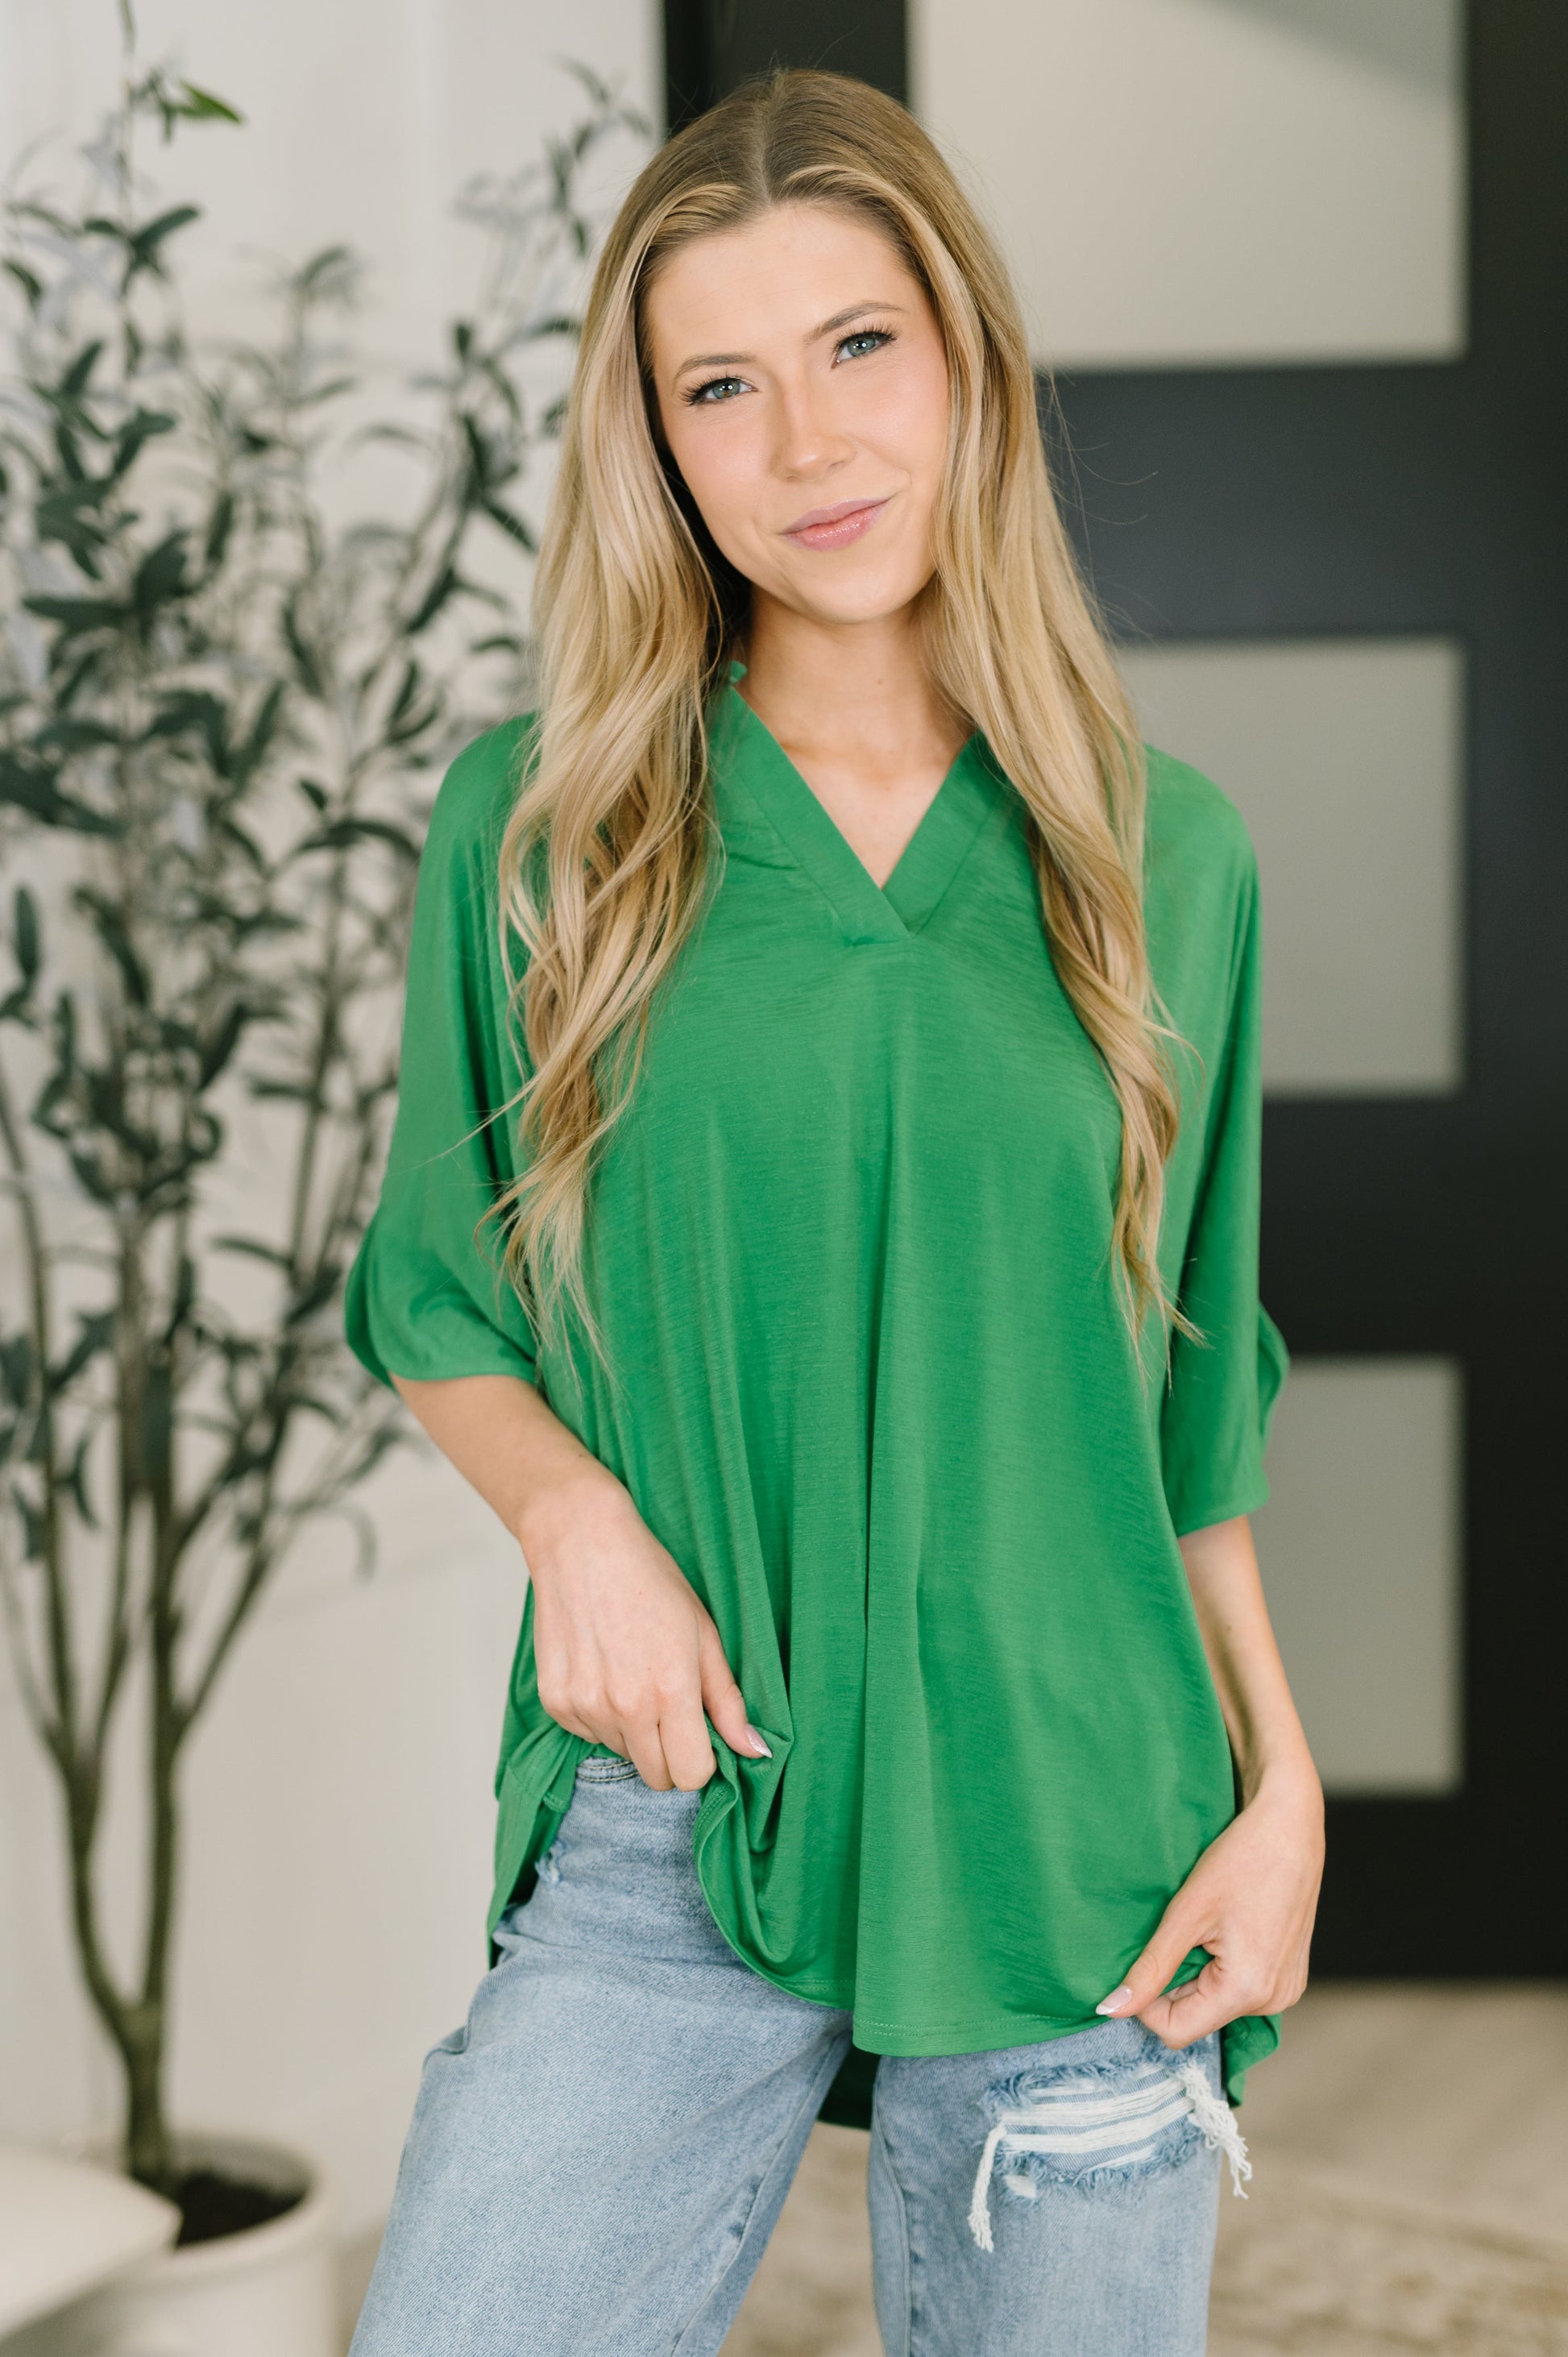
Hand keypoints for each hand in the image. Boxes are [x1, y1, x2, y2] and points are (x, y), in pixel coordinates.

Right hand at [521, 1467, 768, 1790]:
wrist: (582, 1544)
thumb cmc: (651, 1580)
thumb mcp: (704, 1634)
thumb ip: (728, 1700)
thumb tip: (754, 1751)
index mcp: (670, 1692)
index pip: (691, 1775)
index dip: (701, 1759)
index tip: (699, 1732)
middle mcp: (624, 1707)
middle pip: (656, 1776)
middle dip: (670, 1752)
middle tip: (668, 1704)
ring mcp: (584, 1706)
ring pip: (622, 1753)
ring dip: (633, 1730)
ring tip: (632, 1674)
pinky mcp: (554, 1701)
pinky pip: (587, 1734)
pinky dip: (600, 1715)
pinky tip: (603, 1670)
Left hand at [1095, 1764, 1323, 2047]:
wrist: (1289, 1824)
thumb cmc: (1241, 1859)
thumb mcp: (1186, 1914)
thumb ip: (1150, 1968)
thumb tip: (1111, 2009)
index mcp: (1247, 1991)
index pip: (1176, 2031)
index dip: (1147, 2003)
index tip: (1142, 1960)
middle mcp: (1273, 2001)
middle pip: (1198, 2016)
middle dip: (1175, 1982)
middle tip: (1176, 1932)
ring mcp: (1286, 1989)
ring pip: (1217, 2002)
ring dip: (1198, 1972)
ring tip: (1204, 1925)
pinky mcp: (1290, 1974)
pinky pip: (1240, 1987)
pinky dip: (1222, 1965)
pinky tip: (1224, 1927)